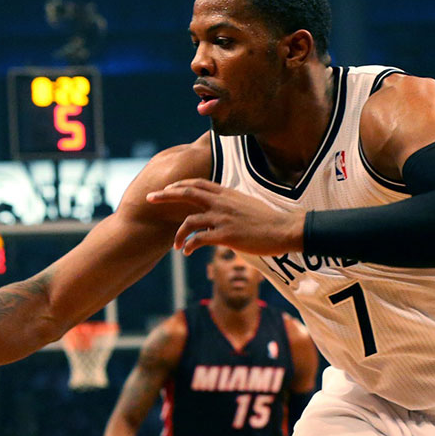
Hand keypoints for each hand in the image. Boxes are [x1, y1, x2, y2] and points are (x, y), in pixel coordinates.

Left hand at [146, 179, 303, 255]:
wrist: (285, 229)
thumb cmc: (268, 220)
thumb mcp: (246, 205)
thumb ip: (229, 205)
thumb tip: (217, 212)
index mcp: (227, 194)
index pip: (198, 183)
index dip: (179, 184)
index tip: (167, 188)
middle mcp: (222, 202)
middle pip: (187, 192)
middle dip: (165, 195)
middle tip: (149, 198)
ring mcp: (222, 218)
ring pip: (189, 220)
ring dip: (177, 234)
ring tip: (175, 245)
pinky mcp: (225, 235)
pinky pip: (198, 239)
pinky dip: (188, 245)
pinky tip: (186, 252)